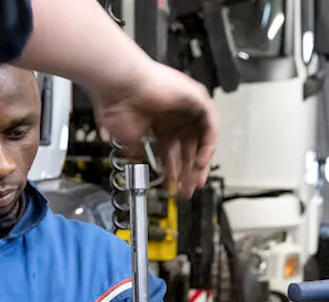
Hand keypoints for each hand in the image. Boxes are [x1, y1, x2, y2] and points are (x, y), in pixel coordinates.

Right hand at [89, 62, 217, 198]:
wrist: (118, 84)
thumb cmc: (117, 104)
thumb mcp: (129, 139)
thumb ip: (139, 153)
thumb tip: (141, 164)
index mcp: (159, 122)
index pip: (173, 151)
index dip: (174, 170)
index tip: (174, 187)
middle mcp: (174, 114)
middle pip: (188, 148)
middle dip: (188, 172)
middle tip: (187, 190)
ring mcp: (186, 106)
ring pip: (201, 140)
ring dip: (199, 163)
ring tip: (194, 182)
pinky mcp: (197, 98)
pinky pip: (211, 127)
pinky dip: (207, 146)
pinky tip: (199, 162)